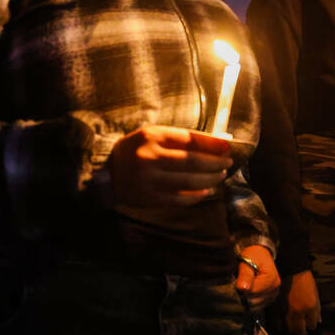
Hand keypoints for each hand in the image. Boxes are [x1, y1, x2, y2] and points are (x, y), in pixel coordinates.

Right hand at [109, 126, 231, 207]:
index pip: (190, 139)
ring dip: (210, 179)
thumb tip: (216, 143)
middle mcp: (151, 157)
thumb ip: (181, 138)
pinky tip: (206, 191)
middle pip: (193, 161)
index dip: (213, 144)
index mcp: (153, 136)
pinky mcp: (150, 198)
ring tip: (220, 176)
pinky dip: (197, 196)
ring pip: (190, 182)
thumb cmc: (136, 150)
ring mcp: (150, 180)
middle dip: (215, 163)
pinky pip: (181, 199)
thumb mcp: (153, 135)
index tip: (228, 147)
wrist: (107, 173)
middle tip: (227, 163)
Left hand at [236, 244, 281, 311]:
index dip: (242, 287)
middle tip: (240, 282)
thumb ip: (245, 275)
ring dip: (246, 298)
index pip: (252, 292)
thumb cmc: (254, 255)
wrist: (260, 254)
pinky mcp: (268, 299)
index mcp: (272, 279)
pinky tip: (248, 291)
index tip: (238, 279)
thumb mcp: (247, 260)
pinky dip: (250, 300)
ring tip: (244, 285)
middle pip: (253, 300)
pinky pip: (256, 306)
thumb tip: (242, 289)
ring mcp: (272, 295)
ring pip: (254, 305)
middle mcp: (275, 289)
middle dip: (244, 294)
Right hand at [282, 270, 320, 334]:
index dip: (312, 325)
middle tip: (302, 327)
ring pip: (289, 330)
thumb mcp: (316, 293)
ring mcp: (286, 311)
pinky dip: (280, 326)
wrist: (290, 269)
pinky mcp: (276, 309)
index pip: (312, 326)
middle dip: (302, 331)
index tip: (310, 323)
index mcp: (310, 307)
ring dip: (292, 329)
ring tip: (292, 325)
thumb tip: (318, 321)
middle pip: (300, 332)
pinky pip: (277, 324)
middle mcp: (298, 312)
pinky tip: (282, 323)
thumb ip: (317, 309)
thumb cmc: (305, 280)